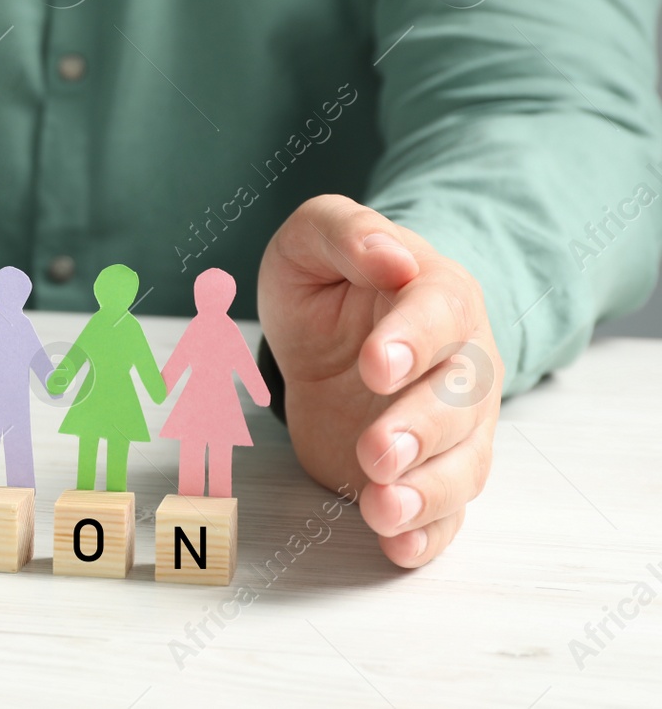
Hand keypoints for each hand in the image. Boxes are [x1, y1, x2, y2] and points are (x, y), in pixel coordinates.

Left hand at [257, 194, 501, 567]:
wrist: (336, 330)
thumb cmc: (333, 278)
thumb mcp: (317, 237)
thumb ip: (347, 232)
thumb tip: (389, 254)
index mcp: (438, 296)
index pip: (440, 316)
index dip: (413, 341)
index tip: (375, 364)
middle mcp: (463, 363)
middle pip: (461, 401)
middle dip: (421, 430)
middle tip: (376, 450)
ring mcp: (454, 425)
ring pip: (461, 464)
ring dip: (426, 492)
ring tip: (381, 507)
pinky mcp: (428, 471)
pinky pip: (446, 511)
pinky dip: (427, 534)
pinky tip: (397, 547)